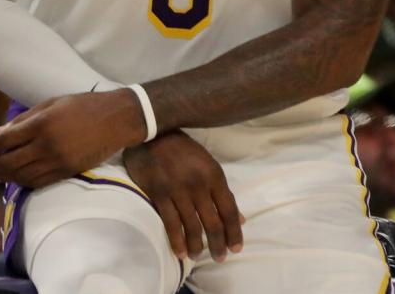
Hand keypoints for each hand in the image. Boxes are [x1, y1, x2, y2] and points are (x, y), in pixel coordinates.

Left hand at [0, 89, 144, 186]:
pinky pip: (37, 182)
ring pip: (20, 176)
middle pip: (7, 162)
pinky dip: (21, 183)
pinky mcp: (66, 172)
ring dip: (3, 177)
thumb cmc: (85, 105)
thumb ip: (24, 119)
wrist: (118, 119)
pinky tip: (15, 178)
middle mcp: (46, 145)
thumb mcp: (54, 103)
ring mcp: (57, 161)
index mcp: (42, 123)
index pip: (4, 141)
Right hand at [123, 130, 244, 262]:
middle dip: (218, 244)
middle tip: (220, 258)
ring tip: (199, 256)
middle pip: (213, 222)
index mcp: (215, 175)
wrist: (154, 135)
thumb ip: (222, 192)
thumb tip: (240, 218)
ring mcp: (179, 190)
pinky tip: (181, 252)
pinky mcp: (159, 195)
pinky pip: (170, 224)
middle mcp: (200, 184)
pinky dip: (177, 241)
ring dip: (197, 245)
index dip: (234, 231)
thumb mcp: (209, 166)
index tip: (237, 247)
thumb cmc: (184, 151)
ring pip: (192, 226)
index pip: (229, 210)